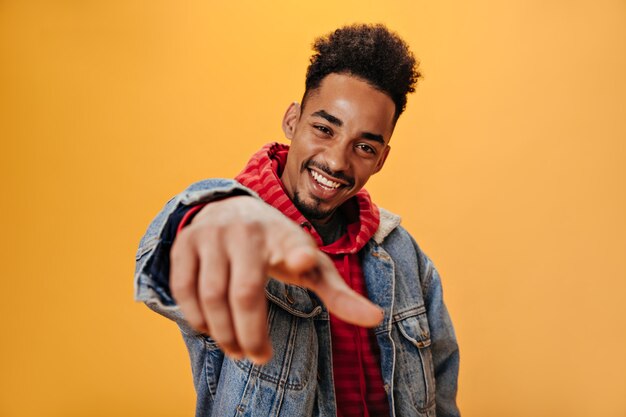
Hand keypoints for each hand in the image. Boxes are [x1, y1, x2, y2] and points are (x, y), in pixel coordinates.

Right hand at [170, 196, 383, 363]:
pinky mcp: (185, 242)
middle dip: (251, 334)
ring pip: (212, 296)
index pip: (293, 245)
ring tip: (236, 350)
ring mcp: (212, 235)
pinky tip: (209, 328)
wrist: (232, 208)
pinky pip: (184, 288)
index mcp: (284, 236)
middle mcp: (246, 232)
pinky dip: (195, 315)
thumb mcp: (310, 264)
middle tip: (258, 357)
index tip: (304, 260)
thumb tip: (377, 319)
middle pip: (244, 293)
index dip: (299, 255)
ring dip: (223, 333)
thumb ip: (338, 294)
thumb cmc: (279, 244)